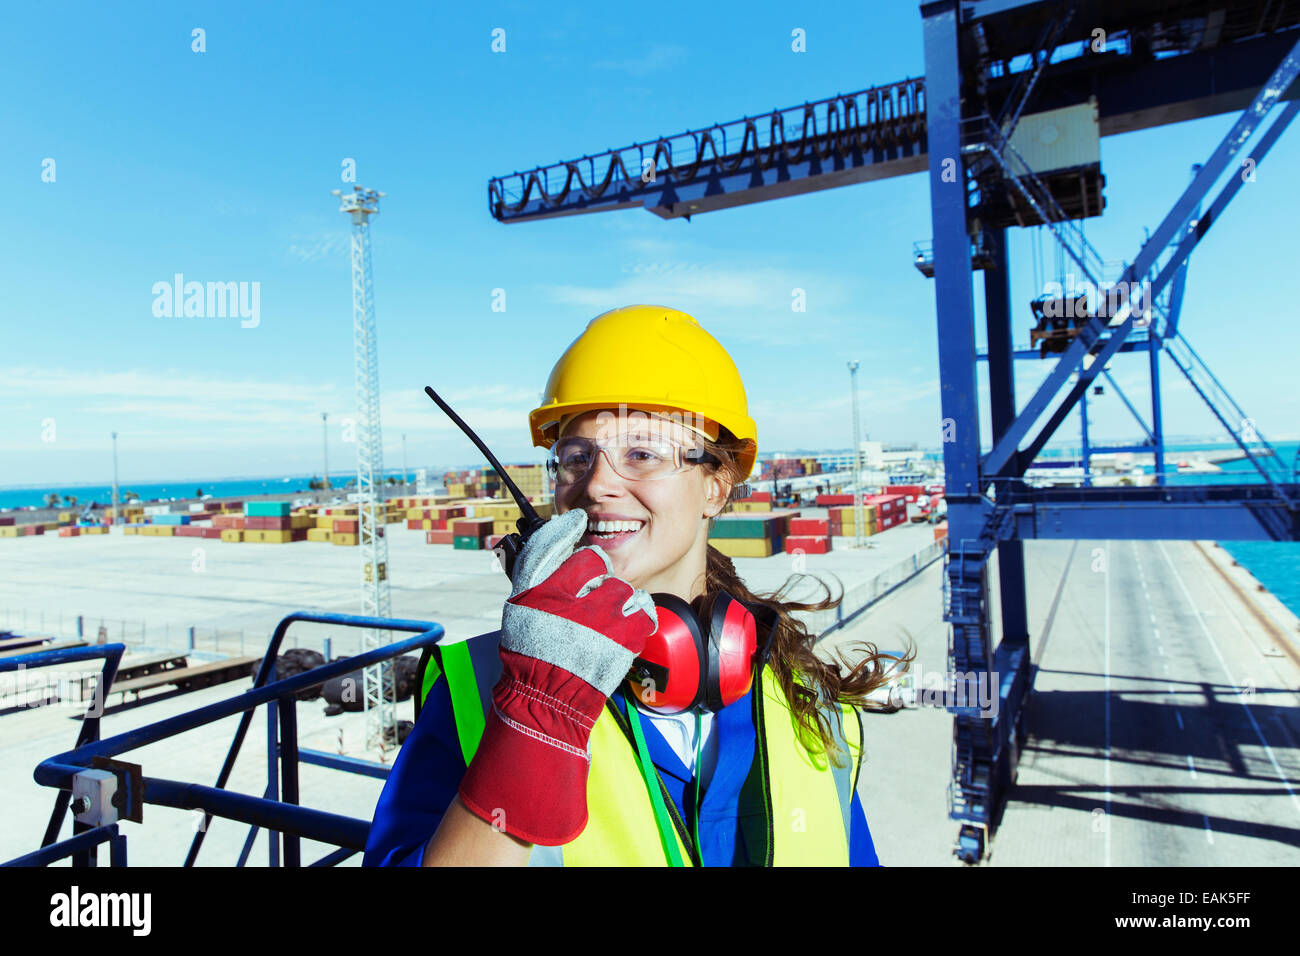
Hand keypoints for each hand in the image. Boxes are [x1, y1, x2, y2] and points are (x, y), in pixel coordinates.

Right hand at [457, 508, 657, 844]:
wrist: (546, 701)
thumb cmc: (530, 651)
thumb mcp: (521, 601)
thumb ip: (540, 560)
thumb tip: (569, 522)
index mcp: (542, 590)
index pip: (568, 548)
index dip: (577, 547)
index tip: (581, 547)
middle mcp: (571, 601)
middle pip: (599, 566)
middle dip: (597, 581)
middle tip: (587, 603)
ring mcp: (601, 620)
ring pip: (623, 588)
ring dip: (617, 601)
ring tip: (601, 623)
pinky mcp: (624, 639)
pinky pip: (643, 610)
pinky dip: (636, 617)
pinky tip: (621, 629)